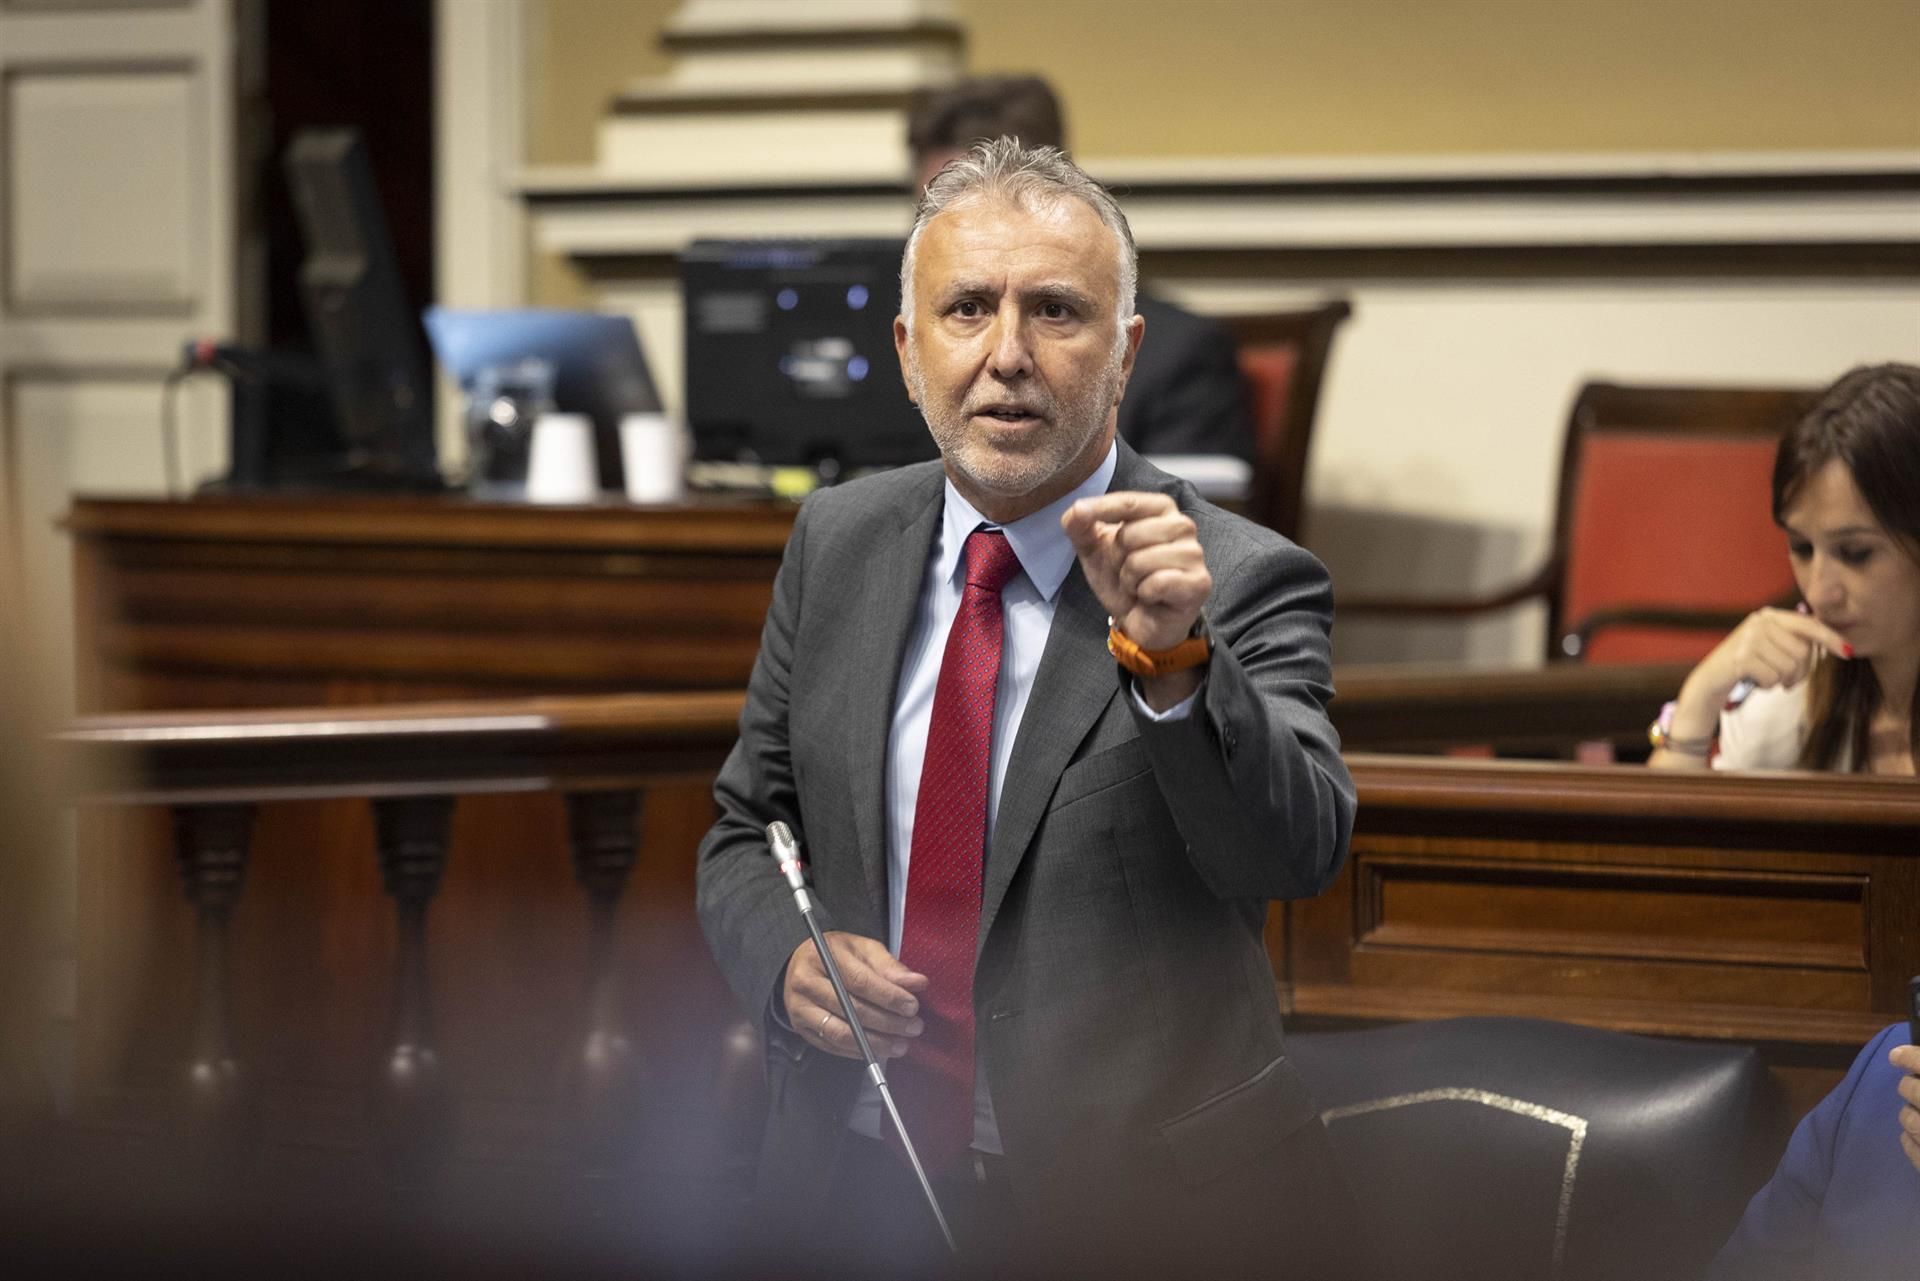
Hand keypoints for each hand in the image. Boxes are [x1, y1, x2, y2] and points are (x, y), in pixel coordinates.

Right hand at [783, 932, 926, 1060]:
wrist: (800, 966)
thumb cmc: (837, 956)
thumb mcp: (862, 948)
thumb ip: (889, 966)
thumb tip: (917, 982)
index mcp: (821, 956)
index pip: (859, 981)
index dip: (888, 996)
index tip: (912, 1006)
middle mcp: (806, 983)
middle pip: (851, 1009)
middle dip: (888, 1022)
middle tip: (913, 1027)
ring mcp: (800, 1008)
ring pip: (841, 1033)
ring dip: (875, 1043)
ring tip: (900, 1044)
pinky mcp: (801, 1029)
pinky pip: (833, 1046)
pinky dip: (859, 1051)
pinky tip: (880, 1048)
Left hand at [1062, 491, 1210, 649]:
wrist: (1141, 621)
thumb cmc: (1124, 579)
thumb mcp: (1094, 551)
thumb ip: (1081, 527)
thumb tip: (1075, 511)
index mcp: (1160, 510)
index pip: (1129, 502)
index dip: (1102, 508)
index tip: (1079, 513)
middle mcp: (1182, 526)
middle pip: (1130, 535)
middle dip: (1117, 560)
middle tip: (1128, 572)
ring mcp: (1194, 554)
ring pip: (1141, 561)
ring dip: (1130, 580)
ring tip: (1140, 585)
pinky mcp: (1199, 582)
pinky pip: (1158, 583)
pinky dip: (1145, 594)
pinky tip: (1152, 597)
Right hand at [1670, 607, 1853, 736]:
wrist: (1711, 680)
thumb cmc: (1750, 665)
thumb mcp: (1772, 646)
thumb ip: (1796, 639)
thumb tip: (1838, 643)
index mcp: (1770, 616)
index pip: (1809, 626)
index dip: (1831, 639)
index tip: (1848, 653)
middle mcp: (1759, 622)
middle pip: (1802, 651)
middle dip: (1799, 671)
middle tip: (1785, 679)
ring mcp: (1749, 638)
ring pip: (1790, 666)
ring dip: (1783, 680)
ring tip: (1767, 678)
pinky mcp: (1741, 658)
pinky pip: (1774, 678)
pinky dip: (1768, 686)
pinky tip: (1755, 681)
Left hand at [1892, 1043, 1919, 1175]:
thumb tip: (1913, 1063)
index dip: (1910, 1057)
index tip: (1896, 1056)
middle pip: (1913, 1090)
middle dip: (1910, 1087)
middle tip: (1912, 1088)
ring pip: (1908, 1118)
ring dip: (1911, 1115)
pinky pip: (1909, 1145)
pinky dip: (1911, 1140)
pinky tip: (1918, 1138)